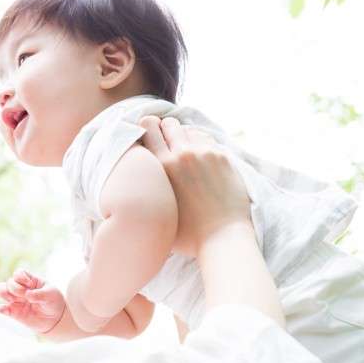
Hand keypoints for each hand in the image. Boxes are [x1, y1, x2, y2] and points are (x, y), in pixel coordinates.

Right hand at [0, 269, 65, 334]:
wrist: (54, 319)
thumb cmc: (53, 301)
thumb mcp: (51, 295)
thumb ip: (40, 294)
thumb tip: (27, 296)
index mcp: (29, 280)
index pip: (19, 273)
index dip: (21, 277)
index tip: (30, 285)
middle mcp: (20, 288)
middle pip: (9, 282)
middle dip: (15, 288)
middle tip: (25, 296)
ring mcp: (15, 300)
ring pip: (1, 291)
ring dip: (5, 294)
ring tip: (15, 300)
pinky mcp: (13, 312)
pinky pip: (1, 309)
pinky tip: (1, 310)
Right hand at [138, 116, 251, 258]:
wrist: (222, 238)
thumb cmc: (188, 234)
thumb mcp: (157, 209)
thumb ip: (148, 188)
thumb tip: (140, 180)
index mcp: (162, 166)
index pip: (147, 127)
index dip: (146, 128)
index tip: (149, 135)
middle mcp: (182, 154)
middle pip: (168, 124)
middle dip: (166, 131)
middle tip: (168, 144)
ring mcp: (204, 153)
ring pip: (189, 130)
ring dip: (185, 137)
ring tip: (186, 154)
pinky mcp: (222, 157)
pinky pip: (207, 139)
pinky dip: (201, 144)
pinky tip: (201, 159)